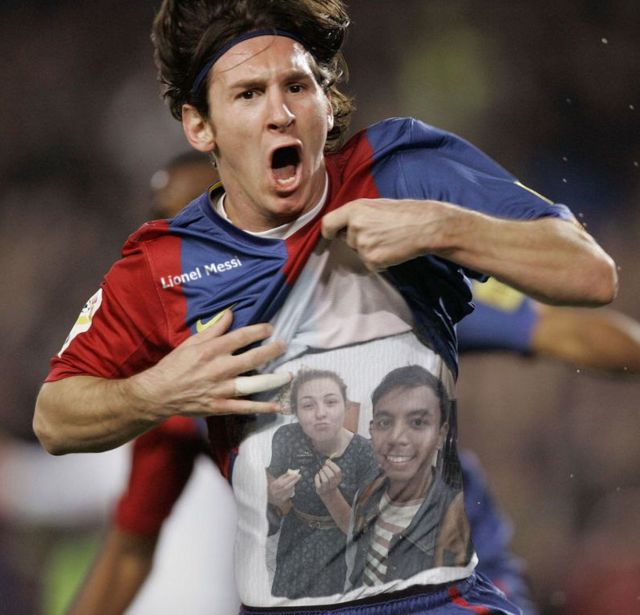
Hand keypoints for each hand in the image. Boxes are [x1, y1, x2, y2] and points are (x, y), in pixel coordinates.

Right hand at [129, 309, 290, 418]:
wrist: (158, 394)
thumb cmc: (174, 365)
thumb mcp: (191, 342)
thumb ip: (214, 329)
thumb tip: (230, 313)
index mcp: (212, 350)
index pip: (242, 336)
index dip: (259, 331)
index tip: (271, 328)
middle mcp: (220, 368)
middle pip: (254, 358)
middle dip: (273, 351)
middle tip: (284, 346)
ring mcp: (222, 389)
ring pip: (254, 383)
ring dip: (274, 379)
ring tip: (289, 375)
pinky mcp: (220, 406)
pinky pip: (245, 408)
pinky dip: (263, 408)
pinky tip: (278, 406)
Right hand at [268, 471, 300, 506]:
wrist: (269, 495)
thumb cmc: (273, 486)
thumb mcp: (277, 480)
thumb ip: (284, 476)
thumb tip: (292, 473)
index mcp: (274, 485)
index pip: (284, 481)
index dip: (291, 478)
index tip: (296, 474)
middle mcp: (276, 492)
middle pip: (287, 486)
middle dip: (294, 481)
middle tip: (299, 476)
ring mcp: (279, 497)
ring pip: (289, 491)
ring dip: (293, 485)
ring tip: (294, 481)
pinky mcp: (282, 501)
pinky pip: (289, 495)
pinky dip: (292, 490)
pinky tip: (292, 487)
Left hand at [314, 459, 342, 496]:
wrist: (328, 492)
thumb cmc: (329, 479)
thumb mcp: (332, 473)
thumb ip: (331, 466)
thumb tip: (327, 460)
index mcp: (338, 478)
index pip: (338, 471)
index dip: (332, 465)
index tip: (327, 461)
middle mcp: (334, 484)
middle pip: (331, 476)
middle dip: (326, 469)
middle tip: (323, 467)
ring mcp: (327, 488)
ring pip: (325, 480)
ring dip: (321, 473)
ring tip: (320, 471)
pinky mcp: (320, 490)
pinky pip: (318, 484)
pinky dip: (317, 478)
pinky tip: (317, 475)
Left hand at [321, 198, 455, 269]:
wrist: (425, 226)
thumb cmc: (404, 213)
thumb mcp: (375, 205)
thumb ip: (357, 214)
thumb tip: (342, 226)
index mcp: (354, 209)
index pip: (328, 224)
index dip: (329, 231)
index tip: (331, 235)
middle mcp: (354, 227)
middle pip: (347, 240)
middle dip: (359, 240)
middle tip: (380, 233)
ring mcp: (362, 245)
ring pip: (359, 253)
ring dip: (371, 251)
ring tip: (389, 240)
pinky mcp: (372, 261)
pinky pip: (370, 265)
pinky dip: (381, 262)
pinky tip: (393, 250)